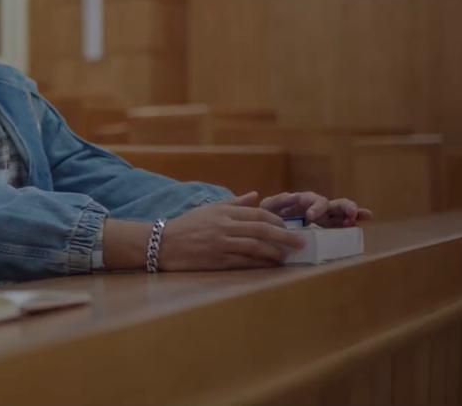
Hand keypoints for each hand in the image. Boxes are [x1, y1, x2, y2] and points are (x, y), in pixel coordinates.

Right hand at [158, 192, 304, 270]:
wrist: (161, 243)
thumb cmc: (186, 226)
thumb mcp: (209, 209)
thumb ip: (235, 203)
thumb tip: (256, 195)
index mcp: (224, 211)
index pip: (258, 214)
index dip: (277, 222)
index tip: (289, 228)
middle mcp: (225, 225)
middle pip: (262, 230)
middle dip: (285, 237)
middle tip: (301, 243)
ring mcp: (221, 243)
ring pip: (256, 247)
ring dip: (275, 252)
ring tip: (287, 256)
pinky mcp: (217, 260)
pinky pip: (245, 262)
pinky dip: (260, 263)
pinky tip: (270, 265)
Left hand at [258, 191, 372, 227]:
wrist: (268, 226)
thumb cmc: (268, 214)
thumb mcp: (268, 207)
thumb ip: (277, 201)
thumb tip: (292, 196)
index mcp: (303, 201)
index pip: (313, 200)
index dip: (315, 207)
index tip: (312, 217)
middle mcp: (316, 206)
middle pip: (333, 204)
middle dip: (344, 207)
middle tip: (352, 213)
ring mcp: (324, 216)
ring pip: (342, 212)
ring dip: (353, 213)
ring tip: (365, 216)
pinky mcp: (327, 226)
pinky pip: (342, 223)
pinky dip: (352, 222)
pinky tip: (362, 223)